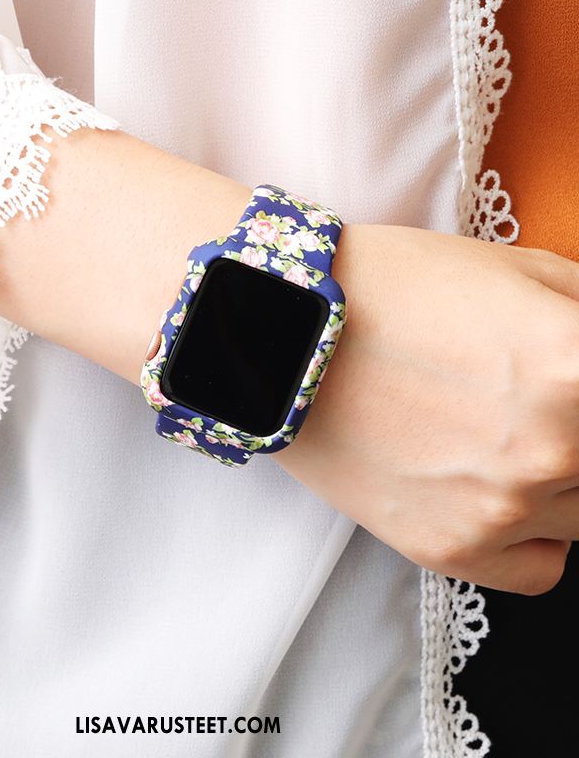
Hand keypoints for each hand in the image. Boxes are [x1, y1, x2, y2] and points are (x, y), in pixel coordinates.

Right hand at [274, 222, 578, 594]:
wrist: (285, 337)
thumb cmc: (389, 289)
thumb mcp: (515, 269)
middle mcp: (553, 448)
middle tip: (544, 405)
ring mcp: (501, 509)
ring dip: (567, 479)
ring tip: (511, 438)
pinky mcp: (448, 549)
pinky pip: (542, 568)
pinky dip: (538, 536)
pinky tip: (503, 493)